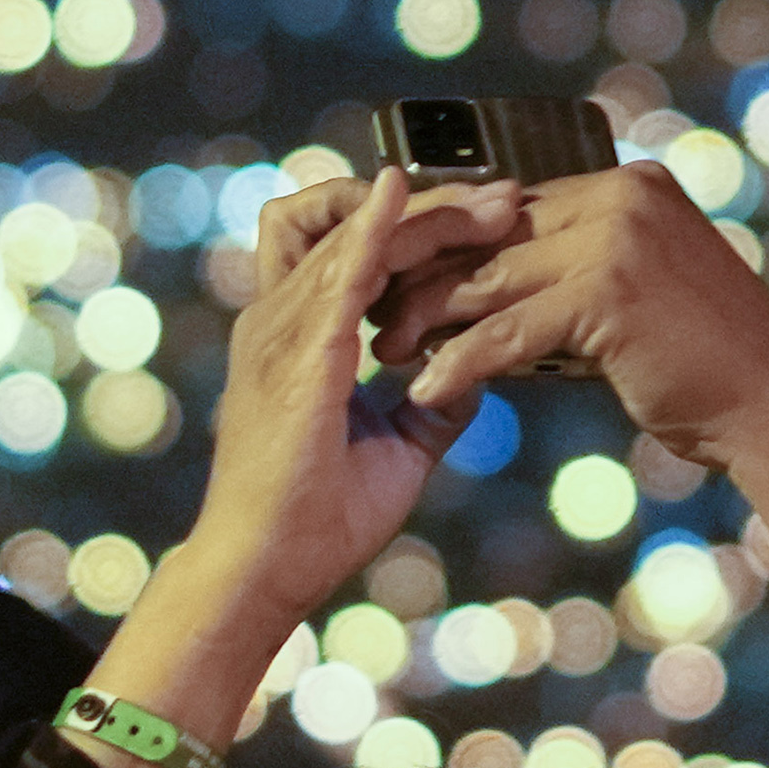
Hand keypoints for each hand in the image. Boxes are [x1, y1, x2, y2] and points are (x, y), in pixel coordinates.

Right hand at [174, 163, 474, 633]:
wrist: (263, 572)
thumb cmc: (315, 518)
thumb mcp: (397, 447)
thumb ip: (433, 402)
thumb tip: (476, 367)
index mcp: (297, 337)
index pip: (349, 246)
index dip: (410, 220)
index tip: (485, 216)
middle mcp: (279, 320)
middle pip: (352, 223)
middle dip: (434, 203)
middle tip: (506, 200)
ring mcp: (279, 333)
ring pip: (351, 235)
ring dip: (425, 212)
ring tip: (490, 203)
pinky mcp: (295, 357)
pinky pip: (335, 273)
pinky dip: (370, 228)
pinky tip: (402, 195)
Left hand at [376, 159, 768, 479]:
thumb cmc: (703, 367)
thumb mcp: (635, 297)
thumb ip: (578, 270)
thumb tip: (493, 284)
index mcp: (628, 186)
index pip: (512, 206)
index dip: (450, 243)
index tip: (396, 274)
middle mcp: (621, 197)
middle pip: (492, 234)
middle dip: (423, 273)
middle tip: (371, 312)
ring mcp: (617, 239)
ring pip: (490, 279)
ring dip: (426, 316)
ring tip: (384, 350)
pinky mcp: (607, 294)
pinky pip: (507, 329)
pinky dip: (459, 361)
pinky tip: (425, 390)